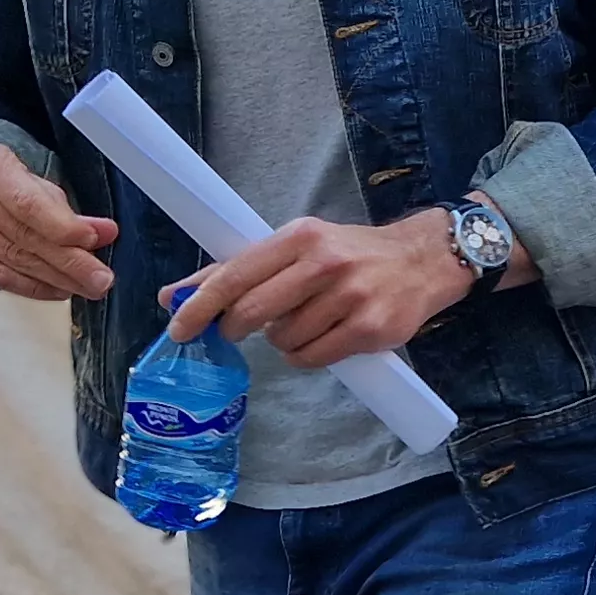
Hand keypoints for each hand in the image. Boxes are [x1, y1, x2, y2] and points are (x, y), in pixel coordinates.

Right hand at [0, 144, 117, 299]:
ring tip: (88, 288)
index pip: (28, 202)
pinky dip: (32, 287)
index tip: (94, 242)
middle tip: (102, 280)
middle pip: (24, 235)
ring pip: (13, 260)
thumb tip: (107, 233)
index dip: (63, 225)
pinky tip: (58, 290)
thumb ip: (67, 211)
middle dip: (70, 261)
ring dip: (57, 279)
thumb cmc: (0, 188)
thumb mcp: (33, 186)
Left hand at [162, 207, 472, 367]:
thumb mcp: (297, 246)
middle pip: (253, 313)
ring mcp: (350, 296)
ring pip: (283, 341)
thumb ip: (238, 270)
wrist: (422, 260)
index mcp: (300, 236)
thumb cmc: (349, 254)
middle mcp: (324, 262)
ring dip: (283, 340)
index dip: (201, 305)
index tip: (178, 328)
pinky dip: (308, 355)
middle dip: (238, 328)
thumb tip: (173, 297)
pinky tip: (325, 337)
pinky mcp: (370, 329)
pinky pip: (313, 358)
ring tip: (307, 321)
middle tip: (242, 329)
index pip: (235, 274)